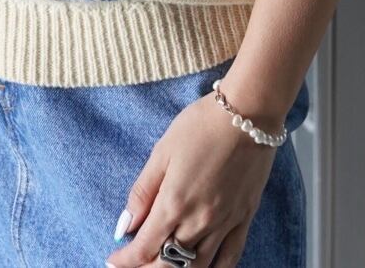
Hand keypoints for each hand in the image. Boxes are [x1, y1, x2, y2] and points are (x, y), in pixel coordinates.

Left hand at [105, 90, 279, 266]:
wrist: (249, 112)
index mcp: (174, 203)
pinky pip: (230, 257)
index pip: (143, 248)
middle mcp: (199, 220)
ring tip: (163, 264)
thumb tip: (125, 225)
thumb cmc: (203, 124)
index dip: (125, 259)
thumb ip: (143, 191)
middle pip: (168, 264)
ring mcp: (225, 222)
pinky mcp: (245, 216)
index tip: (114, 258)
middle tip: (136, 262)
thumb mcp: (163, 150)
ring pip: (197, 266)